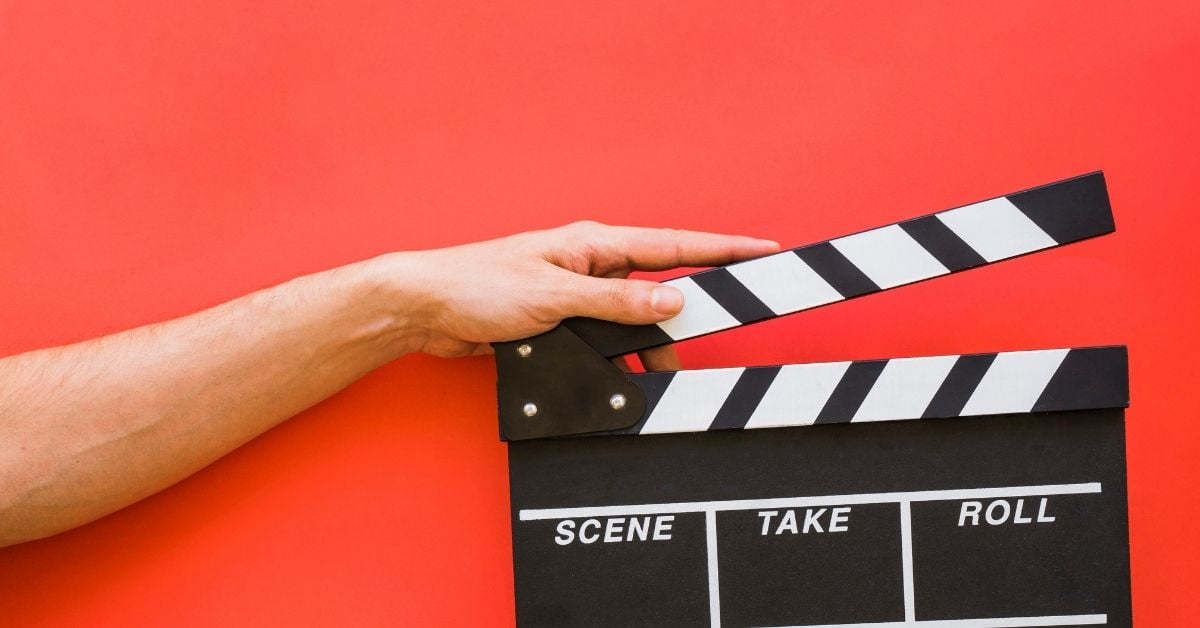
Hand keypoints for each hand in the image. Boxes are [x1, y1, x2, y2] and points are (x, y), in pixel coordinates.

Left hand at [383, 221, 778, 368]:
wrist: (424, 309)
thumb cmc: (477, 285)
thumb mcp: (554, 296)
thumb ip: (616, 303)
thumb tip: (671, 302)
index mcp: (595, 244)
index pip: (674, 244)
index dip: (724, 247)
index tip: (764, 249)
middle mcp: (590, 265)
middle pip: (658, 290)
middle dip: (682, 318)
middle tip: (710, 336)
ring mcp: (575, 293)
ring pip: (633, 322)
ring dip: (643, 347)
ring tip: (651, 373)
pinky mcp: (559, 320)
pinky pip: (604, 338)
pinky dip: (616, 357)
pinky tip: (616, 376)